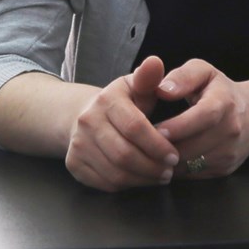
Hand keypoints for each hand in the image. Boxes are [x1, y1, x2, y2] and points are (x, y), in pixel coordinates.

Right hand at [64, 56, 178, 190]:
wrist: (84, 115)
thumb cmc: (121, 103)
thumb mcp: (135, 86)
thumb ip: (149, 77)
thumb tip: (156, 62)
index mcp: (106, 100)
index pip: (135, 127)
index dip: (158, 145)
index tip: (174, 155)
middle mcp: (87, 122)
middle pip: (124, 154)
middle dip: (152, 167)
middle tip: (169, 171)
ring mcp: (77, 145)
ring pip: (115, 173)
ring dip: (142, 179)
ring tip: (159, 176)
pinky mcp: (74, 164)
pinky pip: (104, 183)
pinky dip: (127, 185)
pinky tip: (140, 179)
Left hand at [156, 59, 248, 179]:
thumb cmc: (219, 91)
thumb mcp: (203, 72)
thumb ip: (183, 76)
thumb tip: (164, 89)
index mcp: (225, 102)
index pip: (204, 116)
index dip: (179, 125)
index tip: (157, 129)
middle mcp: (232, 130)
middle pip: (195, 145)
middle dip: (167, 146)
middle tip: (144, 142)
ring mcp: (230, 152)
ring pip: (192, 163)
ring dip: (168, 160)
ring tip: (151, 149)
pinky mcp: (225, 169)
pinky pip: (193, 175)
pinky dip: (176, 169)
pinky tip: (165, 157)